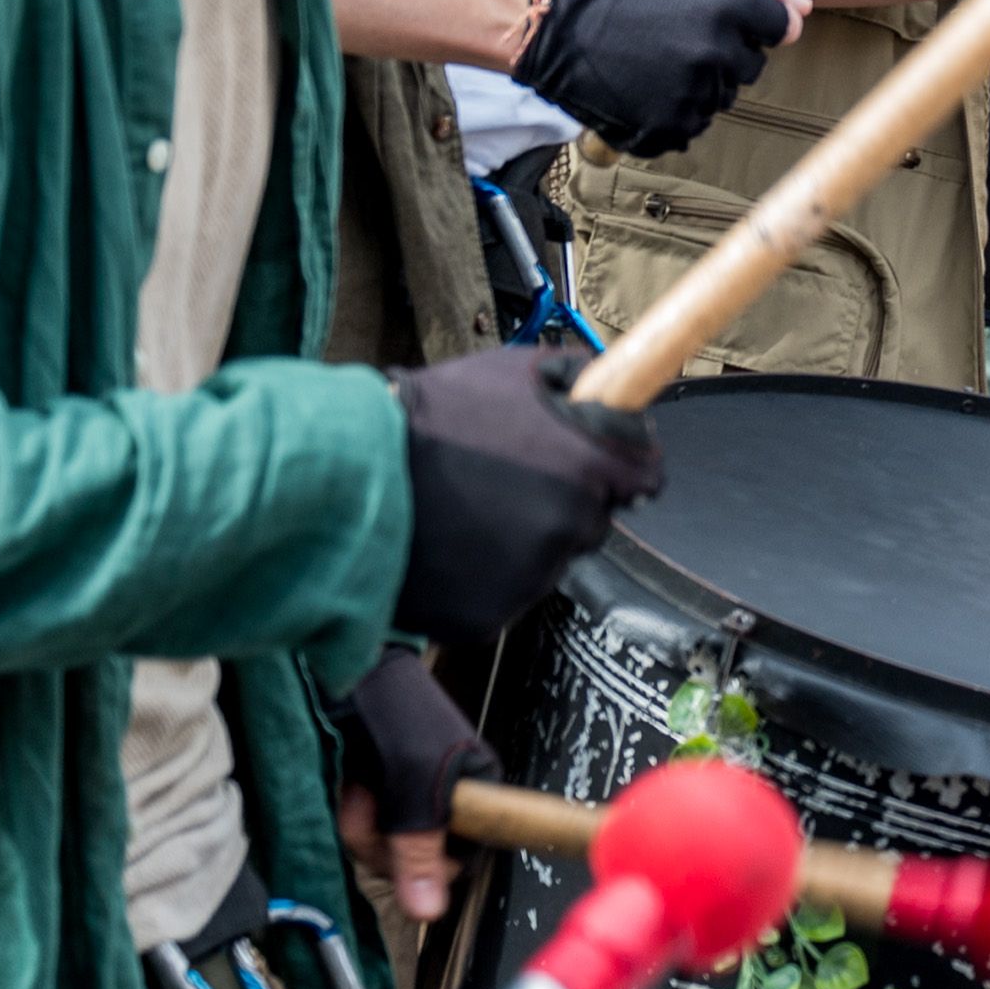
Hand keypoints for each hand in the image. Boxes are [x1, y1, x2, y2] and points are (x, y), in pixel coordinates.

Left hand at [329, 646, 492, 924]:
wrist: (341, 675)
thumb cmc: (393, 709)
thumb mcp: (416, 777)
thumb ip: (421, 844)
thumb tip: (428, 912)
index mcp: (477, 791)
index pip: (464, 859)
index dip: (429, 863)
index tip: (403, 846)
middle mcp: (442, 804)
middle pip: (416, 863)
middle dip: (383, 840)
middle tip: (371, 802)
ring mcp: (404, 805)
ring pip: (381, 853)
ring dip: (360, 826)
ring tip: (358, 786)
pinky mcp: (372, 803)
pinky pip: (358, 837)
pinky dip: (346, 818)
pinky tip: (347, 788)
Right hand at [389, 348, 665, 644]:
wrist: (343, 477)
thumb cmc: (425, 419)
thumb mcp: (513, 370)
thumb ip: (579, 380)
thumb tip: (612, 392)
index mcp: (590, 465)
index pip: (646, 476)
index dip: (621, 464)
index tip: (600, 463)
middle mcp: (571, 526)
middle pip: (593, 521)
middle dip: (562, 501)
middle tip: (502, 480)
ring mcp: (531, 578)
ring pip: (546, 560)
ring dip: (519, 541)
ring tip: (463, 509)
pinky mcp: (489, 618)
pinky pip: (502, 597)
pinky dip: (480, 579)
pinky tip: (447, 546)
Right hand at [513, 0, 807, 155]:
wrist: (551, 27)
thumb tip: (805, 8)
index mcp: (725, 11)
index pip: (780, 26)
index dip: (759, 20)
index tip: (734, 19)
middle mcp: (713, 59)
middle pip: (751, 66)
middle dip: (727, 51)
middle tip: (680, 35)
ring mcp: (688, 99)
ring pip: (721, 98)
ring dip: (700, 83)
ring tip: (655, 59)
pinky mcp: (662, 130)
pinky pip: (689, 127)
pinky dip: (672, 112)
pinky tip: (643, 86)